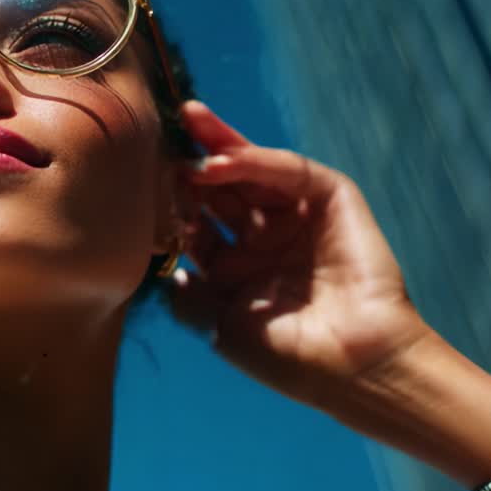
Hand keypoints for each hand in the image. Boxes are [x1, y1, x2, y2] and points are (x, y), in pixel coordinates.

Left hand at [170, 100, 434, 412]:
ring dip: (221, 149)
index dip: (175, 202)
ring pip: (254, 170)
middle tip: (168, 125)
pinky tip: (222, 163)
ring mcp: (298, 215)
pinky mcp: (331, 199)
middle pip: (224, 186)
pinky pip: (289, 171)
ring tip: (189, 129)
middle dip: (196, 156)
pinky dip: (255, 162)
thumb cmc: (286, 355)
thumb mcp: (221, 326)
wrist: (349, 365)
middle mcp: (265, 236)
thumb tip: (169, 272)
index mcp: (237, 267)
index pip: (200, 221)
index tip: (142, 183)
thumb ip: (189, 297)